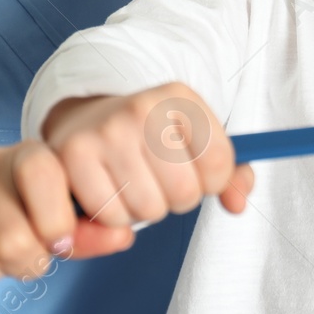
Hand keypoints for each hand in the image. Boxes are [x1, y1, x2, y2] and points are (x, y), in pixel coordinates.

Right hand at [0, 141, 132, 298]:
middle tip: (21, 260)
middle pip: (12, 238)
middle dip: (23, 265)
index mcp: (25, 154)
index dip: (54, 224)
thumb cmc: (11, 218)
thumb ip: (88, 231)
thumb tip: (124, 236)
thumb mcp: (53, 222)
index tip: (57, 245)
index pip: (43, 174)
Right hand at [42, 82, 253, 230]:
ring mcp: (106, 130)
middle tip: (160, 180)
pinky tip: (110, 191)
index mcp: (179, 97)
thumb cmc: (149, 137)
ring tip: (134, 183)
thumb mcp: (193, 139)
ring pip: (149, 209)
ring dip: (146, 208)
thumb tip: (239, 203)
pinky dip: (115, 216)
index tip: (196, 171)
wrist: (86, 119)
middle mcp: (142, 107)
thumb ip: (228, 173)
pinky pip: (112, 215)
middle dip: (178, 198)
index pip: (219, 164)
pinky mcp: (74, 155)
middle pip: (185, 192)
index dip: (212, 181)